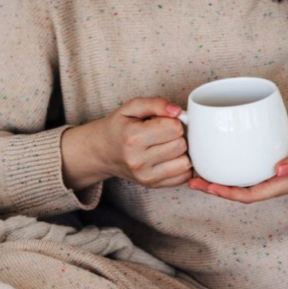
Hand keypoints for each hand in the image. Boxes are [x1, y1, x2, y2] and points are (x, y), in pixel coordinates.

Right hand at [62, 97, 190, 190]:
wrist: (102, 152)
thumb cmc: (119, 127)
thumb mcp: (131, 108)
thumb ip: (155, 103)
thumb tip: (177, 110)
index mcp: (133, 138)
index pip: (174, 128)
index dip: (173, 122)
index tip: (164, 122)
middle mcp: (139, 160)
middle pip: (181, 145)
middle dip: (178, 137)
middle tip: (166, 134)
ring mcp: (146, 176)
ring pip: (185, 163)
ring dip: (181, 153)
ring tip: (167, 146)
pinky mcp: (153, 185)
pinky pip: (183, 177)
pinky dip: (181, 166)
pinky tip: (170, 158)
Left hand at [187, 137, 287, 202]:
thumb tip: (278, 168)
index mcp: (278, 186)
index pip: (246, 195)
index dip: (225, 193)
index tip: (205, 187)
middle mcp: (270, 182)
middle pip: (236, 190)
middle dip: (213, 187)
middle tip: (190, 178)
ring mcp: (270, 173)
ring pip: (239, 179)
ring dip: (219, 177)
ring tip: (198, 168)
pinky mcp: (270, 161)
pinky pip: (246, 166)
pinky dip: (231, 162)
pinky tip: (221, 152)